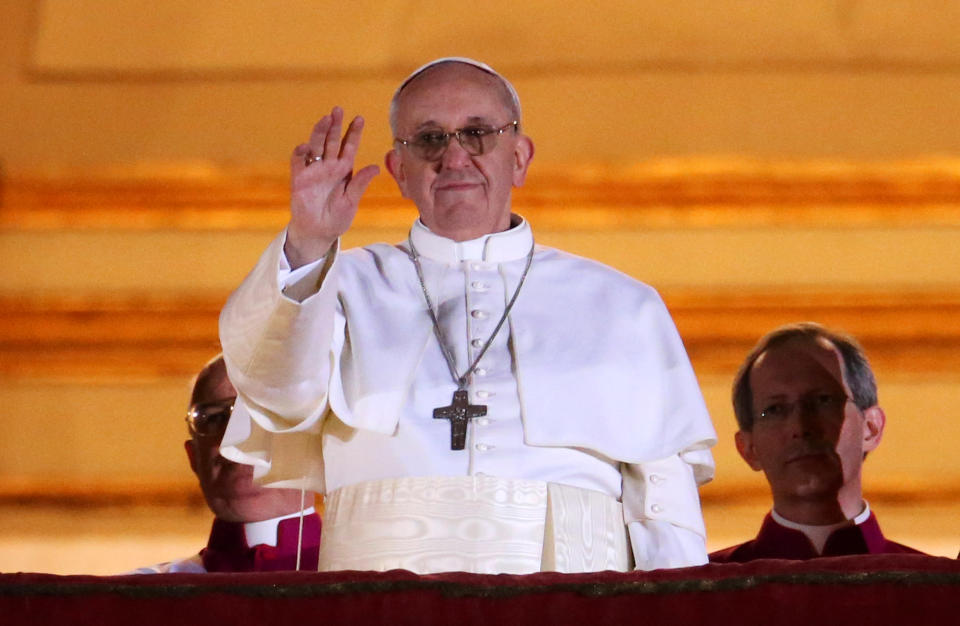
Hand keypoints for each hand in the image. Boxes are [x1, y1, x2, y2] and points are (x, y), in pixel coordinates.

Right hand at [285, 106, 379, 267]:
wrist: (319, 232)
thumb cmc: (337, 217)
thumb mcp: (352, 201)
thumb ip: (360, 183)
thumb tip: (375, 167)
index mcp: (344, 170)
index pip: (349, 147)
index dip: (353, 133)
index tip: (359, 118)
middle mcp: (329, 166)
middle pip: (331, 141)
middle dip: (335, 125)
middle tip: (338, 109)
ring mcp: (314, 171)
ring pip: (316, 146)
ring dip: (319, 132)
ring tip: (325, 119)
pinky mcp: (299, 179)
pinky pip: (299, 162)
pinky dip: (301, 153)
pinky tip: (306, 146)